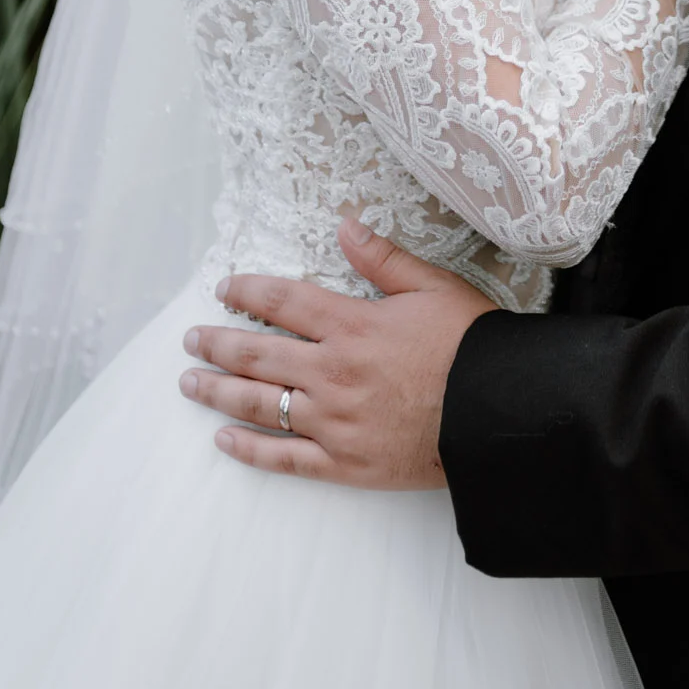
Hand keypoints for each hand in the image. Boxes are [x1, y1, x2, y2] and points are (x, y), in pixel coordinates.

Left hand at [178, 218, 495, 485]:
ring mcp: (332, 421)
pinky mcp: (342, 462)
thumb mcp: (434, 288)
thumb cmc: (473, 347)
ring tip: (189, 383)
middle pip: (256, 354)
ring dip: (217, 391)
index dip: (247, 292)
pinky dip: (249, 449)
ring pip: (258, 404)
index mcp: (352, 325)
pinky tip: (224, 440)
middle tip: (190, 339)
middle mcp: (331, 372)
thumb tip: (344, 227)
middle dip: (216, 343)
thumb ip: (384, 259)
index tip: (223, 289)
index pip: (283, 302)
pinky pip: (283, 458)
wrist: (499, 414)